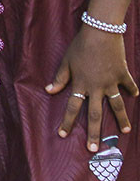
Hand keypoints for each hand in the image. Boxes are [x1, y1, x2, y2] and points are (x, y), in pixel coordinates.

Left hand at [46, 26, 139, 150]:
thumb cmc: (80, 45)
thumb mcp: (66, 61)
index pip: (72, 107)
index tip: (62, 135)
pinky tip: (135, 95)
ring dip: (121, 119)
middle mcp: (96, 87)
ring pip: (117, 106)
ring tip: (124, 131)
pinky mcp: (123, 74)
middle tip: (94, 149)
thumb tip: (48, 91)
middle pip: (95, 114)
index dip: (67, 121)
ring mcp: (111, 82)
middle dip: (94, 132)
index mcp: (80, 84)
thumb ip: (60, 77)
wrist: (100, 32)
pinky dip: (132, 89)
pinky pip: (129, 85)